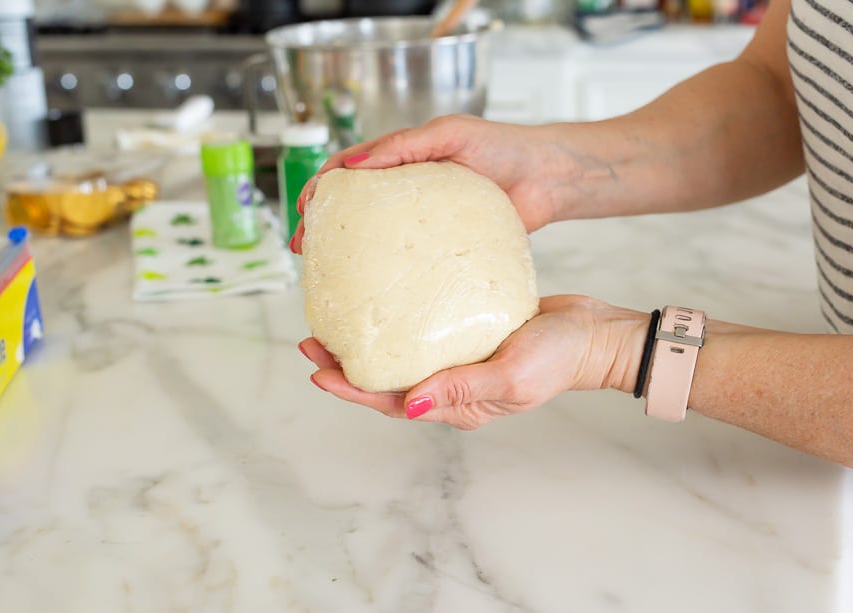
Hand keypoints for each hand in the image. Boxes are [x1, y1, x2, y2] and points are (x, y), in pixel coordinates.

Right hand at [289, 114, 583, 252]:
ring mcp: (425, 222)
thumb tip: (354, 165)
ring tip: (327, 272)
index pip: (349, 170)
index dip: (320, 188)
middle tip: (303, 247)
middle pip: (353, 208)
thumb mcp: (450, 134)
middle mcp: (408, 192)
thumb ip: (405, 145)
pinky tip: (375, 289)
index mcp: (403, 159)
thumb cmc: (503, 148)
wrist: (549, 179)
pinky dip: (389, 273)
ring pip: (377, 238)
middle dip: (323, 226)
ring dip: (348, 253)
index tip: (303, 208)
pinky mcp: (445, 248)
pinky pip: (411, 261)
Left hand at [298, 296, 648, 429]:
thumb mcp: (511, 376)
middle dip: (346, 366)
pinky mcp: (467, 332)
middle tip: (312, 341)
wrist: (592, 333)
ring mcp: (458, 359)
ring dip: (368, 342)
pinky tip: (385, 298)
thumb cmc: (559, 359)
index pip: (391, 402)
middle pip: (387, 380)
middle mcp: (451, 386)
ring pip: (401, 355)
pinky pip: (423, 330)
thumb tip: (406, 403)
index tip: (318, 371)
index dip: (351, 389)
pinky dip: (399, 319)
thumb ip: (461, 388)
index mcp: (456, 404)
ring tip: (337, 319)